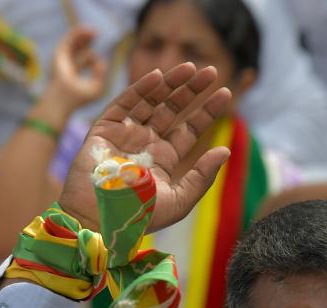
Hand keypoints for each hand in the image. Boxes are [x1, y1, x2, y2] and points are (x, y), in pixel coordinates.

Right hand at [44, 27, 107, 114]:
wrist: (64, 98)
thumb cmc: (79, 98)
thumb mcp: (96, 87)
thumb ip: (101, 75)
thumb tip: (102, 62)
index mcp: (74, 74)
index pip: (84, 60)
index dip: (92, 58)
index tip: (98, 64)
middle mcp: (67, 65)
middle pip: (77, 48)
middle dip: (86, 41)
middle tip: (96, 33)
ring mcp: (62, 59)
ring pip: (72, 42)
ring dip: (82, 35)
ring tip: (93, 30)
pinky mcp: (59, 54)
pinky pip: (68, 40)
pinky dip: (76, 34)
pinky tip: (85, 29)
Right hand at [57, 64, 231, 231]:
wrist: (101, 221)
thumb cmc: (139, 217)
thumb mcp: (180, 200)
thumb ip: (202, 176)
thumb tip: (225, 150)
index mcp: (165, 158)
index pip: (189, 128)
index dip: (206, 111)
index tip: (225, 94)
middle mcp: (147, 142)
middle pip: (173, 109)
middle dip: (191, 90)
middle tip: (211, 71)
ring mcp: (126, 133)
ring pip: (152, 100)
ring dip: (170, 83)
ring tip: (190, 68)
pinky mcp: (105, 128)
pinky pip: (125, 103)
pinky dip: (140, 89)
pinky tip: (159, 77)